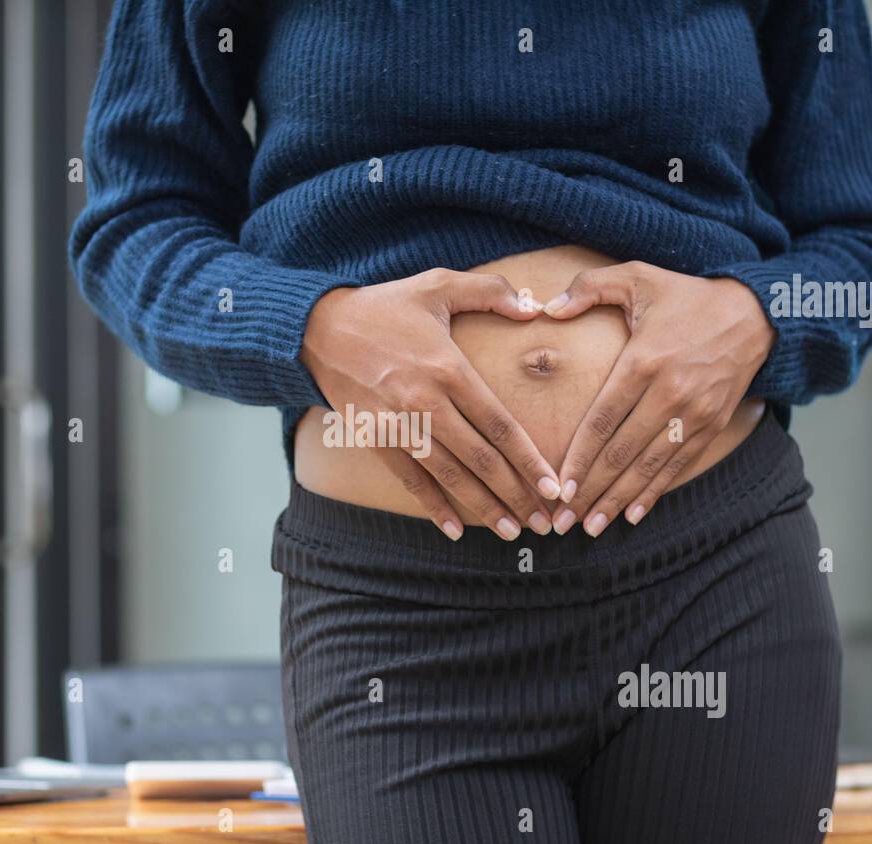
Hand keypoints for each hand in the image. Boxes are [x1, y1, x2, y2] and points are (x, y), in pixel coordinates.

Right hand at [302, 268, 561, 540]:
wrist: (317, 328)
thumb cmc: (384, 306)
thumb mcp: (437, 283)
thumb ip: (489, 291)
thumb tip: (533, 305)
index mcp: (447, 368)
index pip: (499, 424)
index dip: (530, 460)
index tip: (555, 488)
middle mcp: (424, 402)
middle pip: (481, 459)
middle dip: (516, 494)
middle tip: (545, 523)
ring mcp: (397, 424)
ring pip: (449, 476)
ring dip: (482, 507)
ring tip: (512, 532)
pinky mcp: (374, 439)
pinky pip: (409, 479)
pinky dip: (432, 506)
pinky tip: (454, 530)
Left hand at [542, 261, 774, 534]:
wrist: (756, 313)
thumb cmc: (686, 296)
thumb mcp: (638, 276)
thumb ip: (589, 287)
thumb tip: (546, 308)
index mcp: (645, 360)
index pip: (604, 420)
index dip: (579, 457)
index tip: (558, 486)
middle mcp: (671, 393)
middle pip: (622, 453)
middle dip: (590, 491)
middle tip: (562, 521)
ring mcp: (694, 413)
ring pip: (648, 467)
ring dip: (617, 500)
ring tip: (589, 527)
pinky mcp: (711, 425)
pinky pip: (677, 466)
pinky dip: (653, 493)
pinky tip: (631, 515)